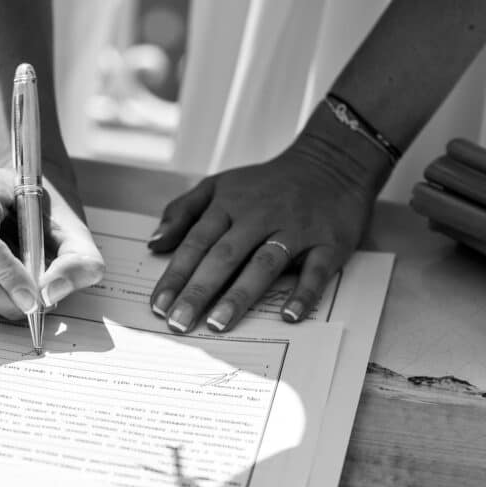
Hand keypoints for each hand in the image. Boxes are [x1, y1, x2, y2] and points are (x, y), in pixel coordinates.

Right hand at [0, 165, 103, 318]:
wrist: (22, 191)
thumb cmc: (45, 208)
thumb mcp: (76, 228)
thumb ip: (79, 261)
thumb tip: (51, 293)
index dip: (4, 275)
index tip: (33, 298)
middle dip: (7, 298)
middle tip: (38, 303)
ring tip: (25, 291)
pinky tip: (6, 286)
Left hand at [148, 135, 380, 331]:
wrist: (331, 162)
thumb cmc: (265, 184)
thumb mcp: (218, 185)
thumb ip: (182, 212)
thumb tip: (154, 244)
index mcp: (229, 205)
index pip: (196, 243)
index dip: (176, 275)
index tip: (158, 305)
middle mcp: (259, 217)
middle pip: (224, 256)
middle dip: (198, 291)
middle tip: (178, 323)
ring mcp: (295, 229)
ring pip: (263, 264)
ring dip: (239, 294)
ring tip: (218, 323)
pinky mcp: (328, 242)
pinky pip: (316, 270)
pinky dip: (303, 293)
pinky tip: (288, 316)